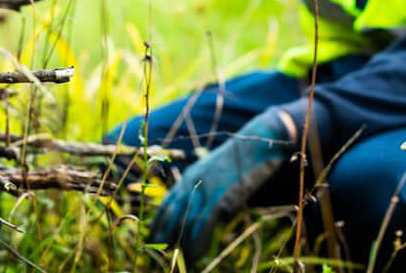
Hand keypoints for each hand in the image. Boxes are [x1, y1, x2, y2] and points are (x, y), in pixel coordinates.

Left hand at [149, 109, 292, 262]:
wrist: (254, 146)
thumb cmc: (239, 160)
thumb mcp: (216, 172)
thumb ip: (207, 189)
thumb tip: (213, 214)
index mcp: (189, 176)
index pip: (167, 202)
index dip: (158, 221)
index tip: (151, 236)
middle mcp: (192, 182)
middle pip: (171, 213)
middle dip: (163, 234)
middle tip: (157, 252)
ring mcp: (205, 189)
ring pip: (185, 220)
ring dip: (180, 242)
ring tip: (177, 259)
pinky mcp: (220, 196)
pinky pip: (203, 222)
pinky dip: (197, 240)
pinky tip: (194, 253)